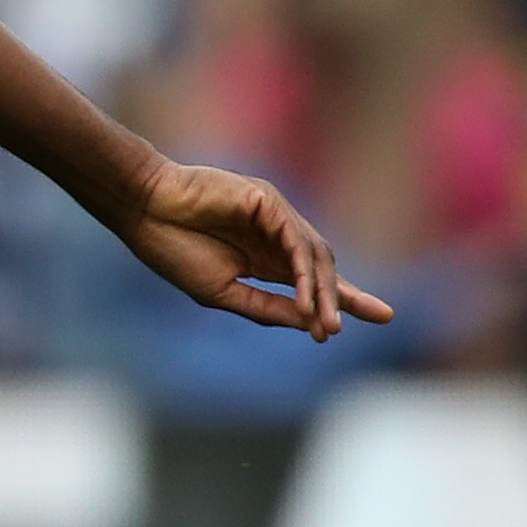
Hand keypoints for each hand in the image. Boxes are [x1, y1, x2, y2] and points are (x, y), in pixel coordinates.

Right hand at [112, 158, 395, 341]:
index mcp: (263, 258)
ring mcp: (274, 216)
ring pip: (314, 256)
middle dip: (342, 298)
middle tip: (355, 325)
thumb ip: (264, 306)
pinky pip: (295, 241)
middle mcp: (275, 236)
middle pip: (323, 267)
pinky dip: (303, 271)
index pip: (314, 279)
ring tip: (325, 324)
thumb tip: (309, 323)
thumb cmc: (172, 249)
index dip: (345, 298)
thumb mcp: (222, 292)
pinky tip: (304, 298)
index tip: (383, 316)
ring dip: (322, 293)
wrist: (143, 211)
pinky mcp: (267, 201)